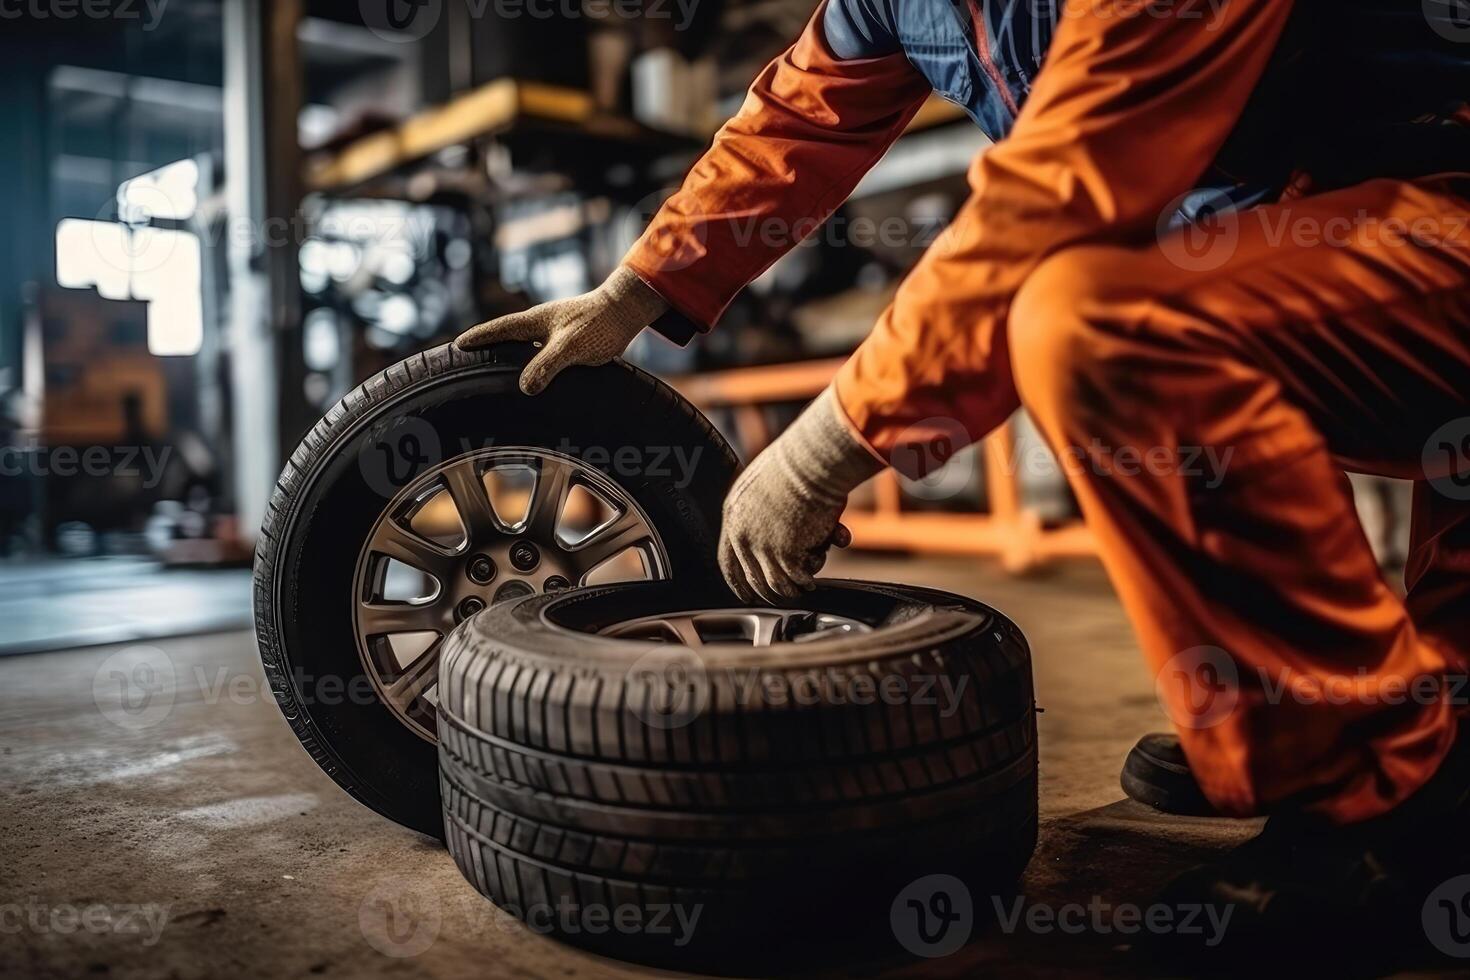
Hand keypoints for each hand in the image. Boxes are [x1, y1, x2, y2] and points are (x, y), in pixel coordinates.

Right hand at [455, 266, 667, 394]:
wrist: (625, 312)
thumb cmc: (598, 324)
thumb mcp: (570, 347)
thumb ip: (546, 365)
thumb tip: (524, 387)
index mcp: (534, 321)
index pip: (498, 329)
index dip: (478, 337)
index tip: (458, 344)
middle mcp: (540, 325)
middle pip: (506, 336)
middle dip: (487, 346)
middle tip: (468, 358)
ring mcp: (554, 332)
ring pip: (524, 346)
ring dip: (510, 357)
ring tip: (496, 373)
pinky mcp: (568, 342)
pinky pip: (541, 354)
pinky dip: (532, 365)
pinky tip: (535, 379)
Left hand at [719, 388, 881, 603]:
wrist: (812, 460)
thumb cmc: (799, 463)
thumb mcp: (766, 484)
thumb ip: (764, 508)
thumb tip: (779, 528)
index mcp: (733, 514)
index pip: (727, 560)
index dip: (737, 580)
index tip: (745, 594)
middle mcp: (742, 534)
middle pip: (752, 576)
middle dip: (769, 591)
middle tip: (784, 595)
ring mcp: (762, 546)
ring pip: (776, 583)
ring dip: (792, 587)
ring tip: (805, 586)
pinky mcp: (786, 554)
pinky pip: (798, 577)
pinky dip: (808, 580)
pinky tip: (812, 580)